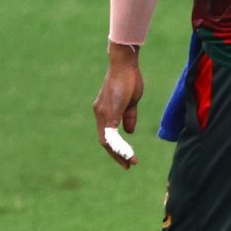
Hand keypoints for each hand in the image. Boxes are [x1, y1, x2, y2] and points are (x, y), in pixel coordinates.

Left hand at [93, 42, 144, 168]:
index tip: (126, 159)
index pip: (107, 136)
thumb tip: (129, 131)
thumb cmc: (128, 80)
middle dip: (116, 156)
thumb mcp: (130, 103)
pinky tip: (126, 152)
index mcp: (105, 112)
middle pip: (105, 141)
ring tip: (130, 162)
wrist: (125, 64)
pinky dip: (119, 144)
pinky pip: (112, 132)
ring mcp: (103, 112)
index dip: (116, 149)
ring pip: (107, 140)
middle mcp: (100, 113)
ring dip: (119, 153)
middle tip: (127, 166)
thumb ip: (129, 117)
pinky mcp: (110, 110)